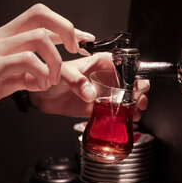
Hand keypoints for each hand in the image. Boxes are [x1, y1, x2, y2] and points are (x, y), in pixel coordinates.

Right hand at [0, 3, 94, 111]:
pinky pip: (25, 61)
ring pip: (38, 38)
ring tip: (53, 79)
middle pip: (41, 16)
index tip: (85, 39)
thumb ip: (27, 74)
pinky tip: (40, 86)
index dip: (67, 28)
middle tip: (76, 51)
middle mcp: (4, 38)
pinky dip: (41, 74)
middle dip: (67, 30)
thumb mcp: (7, 76)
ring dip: (55, 61)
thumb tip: (46, 78)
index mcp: (9, 38)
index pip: (42, 20)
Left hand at [29, 52, 148, 118]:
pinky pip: (115, 112)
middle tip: (139, 100)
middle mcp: (106, 78)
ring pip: (126, 99)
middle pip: (131, 83)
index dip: (136, 75)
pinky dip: (122, 116)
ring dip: (134, 105)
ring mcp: (104, 93)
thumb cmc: (51, 76)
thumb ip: (77, 81)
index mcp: (102, 63)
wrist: (42, 95)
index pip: (126, 66)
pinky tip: (126, 119)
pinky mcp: (99, 107)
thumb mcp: (63, 73)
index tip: (137, 86)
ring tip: (135, 111)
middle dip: (139, 92)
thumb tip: (91, 95)